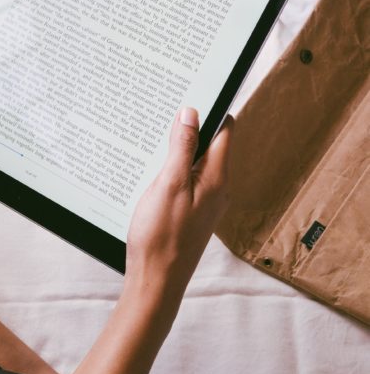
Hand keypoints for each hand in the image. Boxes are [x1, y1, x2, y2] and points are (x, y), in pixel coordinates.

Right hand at [124, 108, 232, 304]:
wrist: (155, 280)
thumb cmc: (161, 236)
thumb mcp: (168, 184)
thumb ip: (181, 147)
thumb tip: (190, 114)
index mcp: (216, 178)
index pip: (224, 131)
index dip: (210, 109)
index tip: (191, 92)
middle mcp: (216, 189)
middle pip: (209, 145)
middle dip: (190, 127)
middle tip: (164, 112)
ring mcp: (204, 203)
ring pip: (194, 164)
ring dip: (177, 150)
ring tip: (153, 140)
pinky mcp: (189, 214)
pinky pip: (185, 182)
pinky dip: (171, 171)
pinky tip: (150, 172)